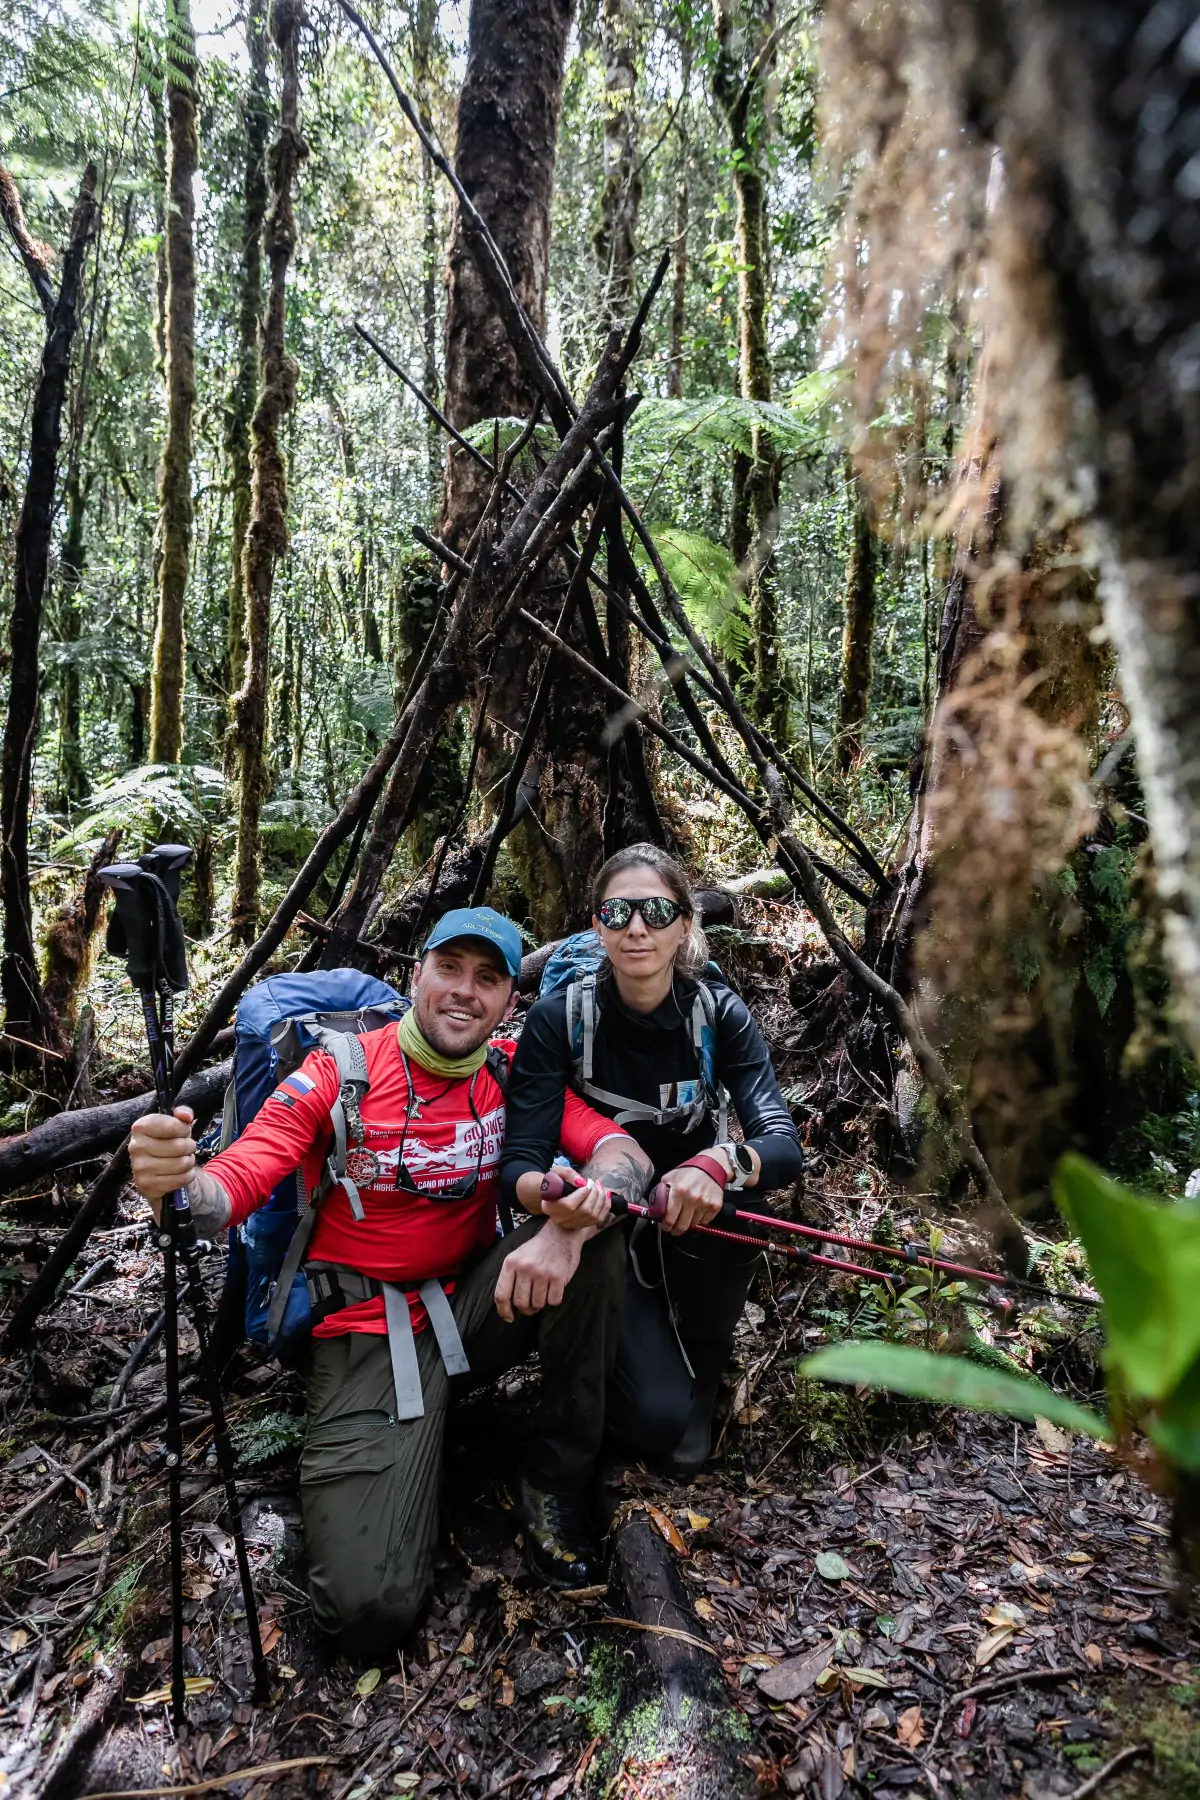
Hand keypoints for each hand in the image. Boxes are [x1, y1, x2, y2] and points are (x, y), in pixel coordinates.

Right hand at [128, 1105, 195, 1219]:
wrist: (158, 1172)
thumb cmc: (168, 1144)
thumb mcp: (176, 1125)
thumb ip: (183, 1114)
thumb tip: (185, 1116)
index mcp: (140, 1127)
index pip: (172, 1126)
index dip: (184, 1129)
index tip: (183, 1132)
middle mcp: (136, 1147)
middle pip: (179, 1146)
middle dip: (189, 1147)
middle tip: (185, 1148)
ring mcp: (139, 1167)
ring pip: (182, 1163)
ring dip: (189, 1162)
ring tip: (182, 1160)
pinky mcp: (146, 1185)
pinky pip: (179, 1180)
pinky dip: (186, 1177)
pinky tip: (180, 1174)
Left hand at [495, 1222, 584, 1321]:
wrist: (561, 1233)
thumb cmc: (537, 1249)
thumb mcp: (517, 1256)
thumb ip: (510, 1277)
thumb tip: (507, 1306)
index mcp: (511, 1263)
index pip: (501, 1294)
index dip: (503, 1311)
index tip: (509, 1317)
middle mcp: (525, 1268)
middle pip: (520, 1303)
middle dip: (526, 1308)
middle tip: (531, 1303)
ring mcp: (542, 1273)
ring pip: (537, 1304)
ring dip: (541, 1303)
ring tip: (543, 1291)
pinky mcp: (558, 1277)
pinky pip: (553, 1301)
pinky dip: (554, 1299)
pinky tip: (554, 1288)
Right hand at [541, 1173, 609, 1231]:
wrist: (554, 1195)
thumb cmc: (554, 1182)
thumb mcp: (556, 1173)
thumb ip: (567, 1174)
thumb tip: (581, 1181)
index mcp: (550, 1207)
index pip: (569, 1205)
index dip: (582, 1194)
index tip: (587, 1183)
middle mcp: (560, 1219)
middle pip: (584, 1210)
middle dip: (594, 1194)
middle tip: (594, 1183)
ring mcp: (572, 1224)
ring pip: (592, 1215)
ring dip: (601, 1199)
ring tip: (599, 1187)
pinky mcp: (582, 1225)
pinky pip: (598, 1219)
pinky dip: (605, 1206)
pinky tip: (605, 1195)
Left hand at [659, 1163, 724, 1236]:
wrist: (712, 1165)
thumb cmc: (689, 1171)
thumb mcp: (670, 1177)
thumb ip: (662, 1192)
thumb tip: (656, 1208)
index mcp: (679, 1191)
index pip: (670, 1218)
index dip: (666, 1225)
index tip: (665, 1226)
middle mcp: (692, 1199)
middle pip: (682, 1226)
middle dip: (676, 1230)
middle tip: (674, 1229)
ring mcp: (705, 1203)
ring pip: (693, 1224)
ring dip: (688, 1223)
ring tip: (686, 1216)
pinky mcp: (715, 1206)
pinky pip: (705, 1221)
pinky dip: (700, 1219)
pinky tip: (697, 1211)